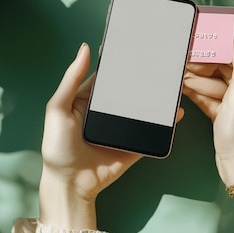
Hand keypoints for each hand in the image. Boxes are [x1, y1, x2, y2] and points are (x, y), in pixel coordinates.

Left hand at [40, 43, 183, 228]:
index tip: (137, 49)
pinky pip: (151, 132)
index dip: (120, 64)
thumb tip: (85, 48)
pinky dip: (164, 124)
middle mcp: (106, 112)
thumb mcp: (58, 108)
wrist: (70, 184)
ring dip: (156, 100)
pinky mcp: (133, 146)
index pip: (107, 78)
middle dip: (143, 80)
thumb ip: (72, 78)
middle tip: (162, 64)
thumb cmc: (57, 147)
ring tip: (172, 84)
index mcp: (87, 100)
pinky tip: (175, 112)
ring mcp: (121, 130)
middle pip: (128, 92)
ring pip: (142, 110)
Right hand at [183, 36, 233, 184]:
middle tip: (180, 59)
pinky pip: (204, 96)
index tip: (193, 42)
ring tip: (177, 73)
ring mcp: (230, 100)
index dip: (212, 48)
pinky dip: (192, 91)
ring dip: (193, 78)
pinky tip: (179, 86)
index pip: (230, 54)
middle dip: (199, 63)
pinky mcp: (219, 112)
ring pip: (208, 81)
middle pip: (217, 67)